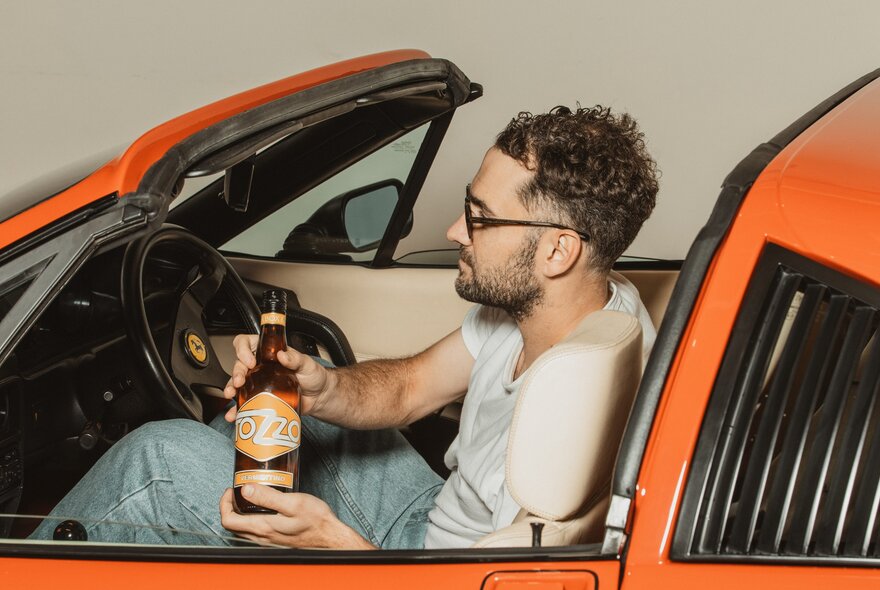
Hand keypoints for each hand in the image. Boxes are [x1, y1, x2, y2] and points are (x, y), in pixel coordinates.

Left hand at [219, 486, 375, 548]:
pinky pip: (255, 530)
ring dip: (240, 513)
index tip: (231, 490)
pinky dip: (251, 518)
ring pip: (243, 529)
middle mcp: (262, 537)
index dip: (224, 504)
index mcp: (262, 527)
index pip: (228, 520)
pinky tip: (264, 508)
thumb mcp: (293, 503)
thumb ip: (267, 497)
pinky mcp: (275, 539)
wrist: (330, 538)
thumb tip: (246, 489)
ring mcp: (268, 540)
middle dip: (230, 506)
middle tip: (237, 491)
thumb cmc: (316, 521)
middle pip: (233, 525)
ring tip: (249, 496)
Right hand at [222, 334, 334, 421]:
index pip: (248, 343)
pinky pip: (244, 403)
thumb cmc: (313, 376)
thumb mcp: (307, 363)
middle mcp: (260, 367)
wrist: (319, 398)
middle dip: (236, 372)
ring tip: (231, 394)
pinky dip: (236, 409)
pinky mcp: (259, 399)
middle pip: (239, 364)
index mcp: (269, 353)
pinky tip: (234, 414)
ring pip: (237, 383)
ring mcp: (258, 383)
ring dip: (231, 388)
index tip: (250, 360)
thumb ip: (296, 358)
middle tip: (240, 381)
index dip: (244, 349)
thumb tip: (282, 355)